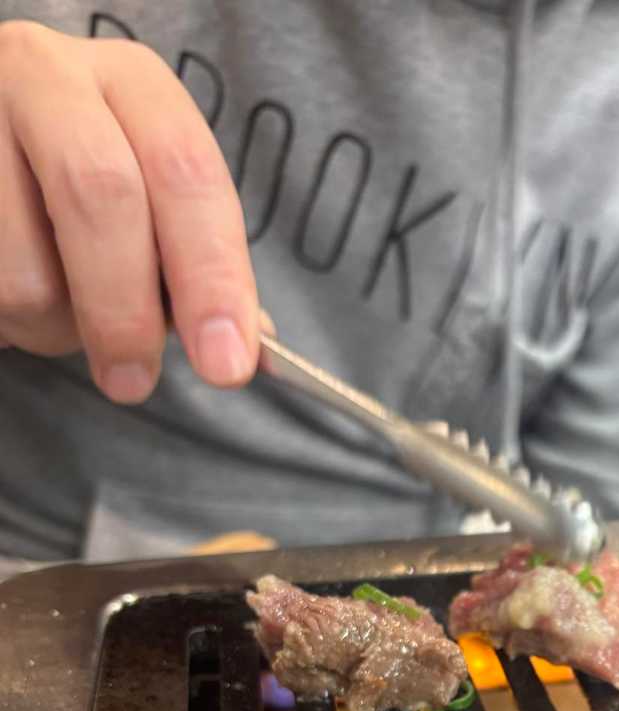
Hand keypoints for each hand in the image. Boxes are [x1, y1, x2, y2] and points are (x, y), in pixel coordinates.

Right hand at [0, 21, 258, 401]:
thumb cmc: (82, 186)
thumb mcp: (150, 201)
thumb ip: (197, 268)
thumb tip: (247, 350)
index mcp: (131, 83)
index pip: (187, 173)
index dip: (213, 276)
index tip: (228, 363)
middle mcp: (48, 75)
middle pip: (100, 194)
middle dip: (127, 311)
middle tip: (134, 381)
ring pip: (24, 263)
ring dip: (51, 326)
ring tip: (56, 314)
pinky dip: (10, 320)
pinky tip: (15, 296)